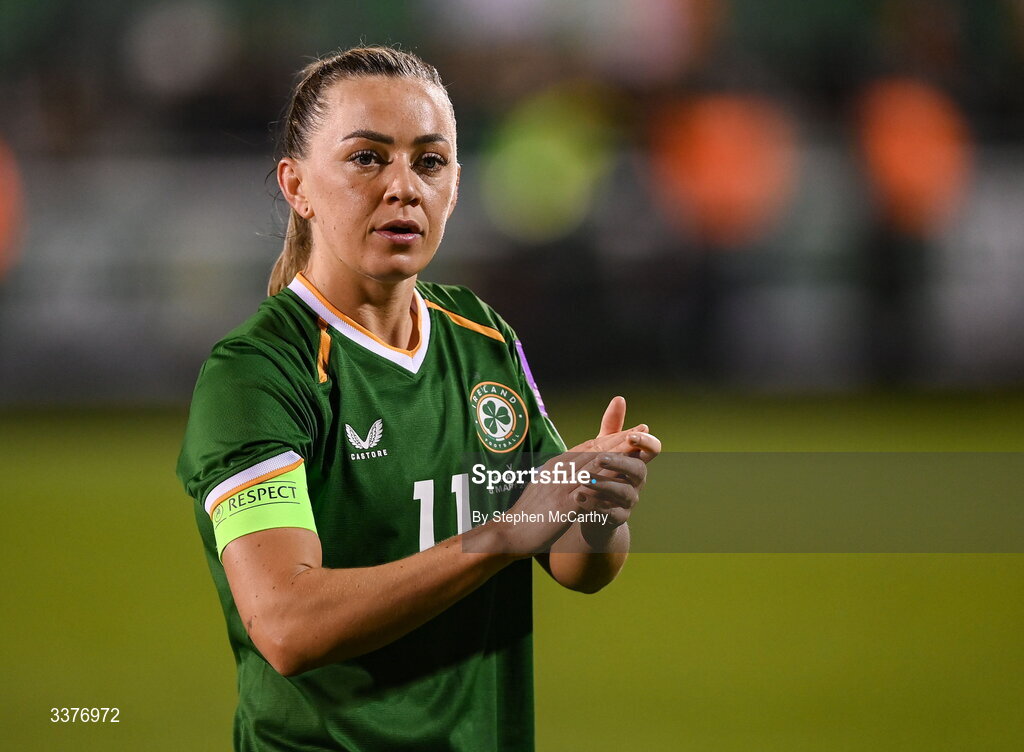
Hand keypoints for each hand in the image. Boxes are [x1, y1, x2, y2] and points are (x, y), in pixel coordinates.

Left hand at [572, 396, 661, 543]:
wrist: (594, 510)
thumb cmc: (603, 473)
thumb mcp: (605, 448)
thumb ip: (612, 427)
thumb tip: (619, 399)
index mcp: (636, 461)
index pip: (652, 449)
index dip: (645, 442)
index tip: (632, 435)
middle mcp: (637, 481)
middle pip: (639, 470)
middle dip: (620, 463)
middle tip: (600, 458)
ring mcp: (629, 500)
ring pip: (624, 493)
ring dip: (604, 485)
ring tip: (584, 480)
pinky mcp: (617, 518)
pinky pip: (610, 513)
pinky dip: (594, 505)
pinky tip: (578, 498)